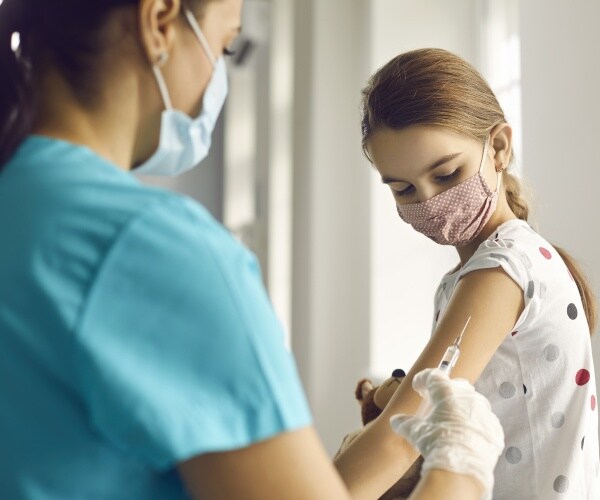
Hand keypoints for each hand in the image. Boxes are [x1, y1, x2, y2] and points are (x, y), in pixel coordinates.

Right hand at [389, 368, 503, 499]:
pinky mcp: (494, 428)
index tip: (418, 385)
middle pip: (457, 385)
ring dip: (461, 407)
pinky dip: (474, 423)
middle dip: (446, 391)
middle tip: (434, 401)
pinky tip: (465, 434)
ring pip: (472, 402)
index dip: (424, 379)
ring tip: (451, 420)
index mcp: (448, 394)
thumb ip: (405, 423)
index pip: (435, 377)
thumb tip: (396, 421)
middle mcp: (468, 398)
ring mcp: (484, 412)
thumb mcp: (416, 432)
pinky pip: (483, 420)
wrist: (462, 470)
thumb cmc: (438, 445)